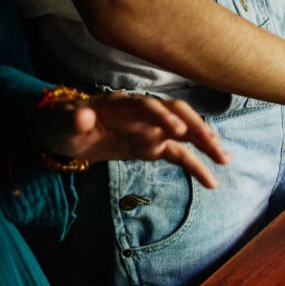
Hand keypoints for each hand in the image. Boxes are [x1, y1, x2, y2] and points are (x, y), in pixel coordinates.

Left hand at [35, 93, 229, 188]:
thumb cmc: (64, 124)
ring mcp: (152, 129)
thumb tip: (83, 114)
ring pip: (185, 133)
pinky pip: (180, 155)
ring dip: (205, 143)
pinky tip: (211, 181)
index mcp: (121, 104)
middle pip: (177, 114)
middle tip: (212, 145)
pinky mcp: (155, 146)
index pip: (147, 106)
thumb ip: (72, 118)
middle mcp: (143, 113)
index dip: (163, 116)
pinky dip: (196, 166)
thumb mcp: (61, 123)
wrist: (69, 132)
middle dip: (196, 128)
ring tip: (223, 159)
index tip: (177, 130)